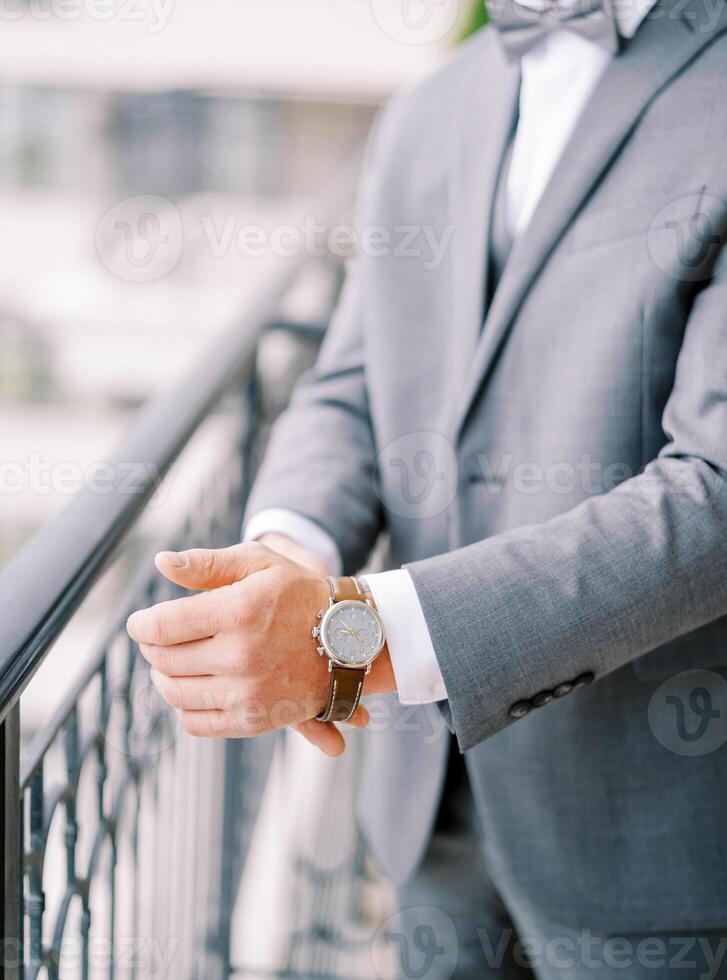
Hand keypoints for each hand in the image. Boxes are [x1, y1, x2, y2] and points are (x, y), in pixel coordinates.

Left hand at [126, 542, 370, 756]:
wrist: (349, 639)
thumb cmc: (300, 594)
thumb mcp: (260, 564)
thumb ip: (207, 563)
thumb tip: (160, 561)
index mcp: (238, 611)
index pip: (161, 625)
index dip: (141, 624)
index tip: (140, 622)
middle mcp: (241, 656)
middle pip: (164, 659)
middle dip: (152, 647)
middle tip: (158, 638)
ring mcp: (247, 692)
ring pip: (174, 692)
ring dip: (163, 676)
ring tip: (171, 661)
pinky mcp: (254, 719)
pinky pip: (195, 721)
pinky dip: (183, 706)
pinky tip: (192, 686)